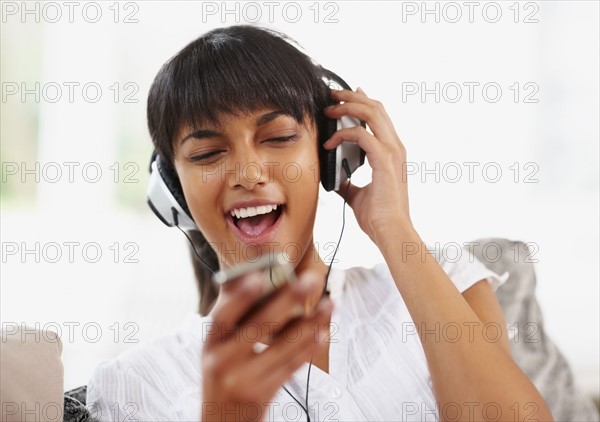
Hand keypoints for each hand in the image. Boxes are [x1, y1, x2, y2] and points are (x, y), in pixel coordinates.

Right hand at [201, 270, 332, 421]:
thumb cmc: (222, 373)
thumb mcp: (217, 346)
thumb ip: (233, 315)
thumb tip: (254, 273)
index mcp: (210, 344)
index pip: (222, 316)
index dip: (240, 297)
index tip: (259, 276)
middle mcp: (223, 362)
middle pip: (258, 328)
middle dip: (288, 301)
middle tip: (310, 280)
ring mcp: (244, 380)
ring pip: (283, 347)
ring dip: (310, 323)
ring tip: (329, 304)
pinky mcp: (264, 394)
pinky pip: (291, 367)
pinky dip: (308, 348)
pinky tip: (322, 332)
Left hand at [323, 88, 412, 244]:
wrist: (390, 231)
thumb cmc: (378, 217)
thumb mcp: (357, 194)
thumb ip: (348, 182)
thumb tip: (334, 177)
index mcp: (392, 152)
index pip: (380, 117)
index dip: (364, 102)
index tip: (348, 95)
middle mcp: (395, 147)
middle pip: (376, 108)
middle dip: (352, 97)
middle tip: (332, 95)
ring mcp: (392, 151)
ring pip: (371, 113)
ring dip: (347, 106)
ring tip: (329, 109)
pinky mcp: (384, 159)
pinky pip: (361, 134)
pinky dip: (342, 134)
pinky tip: (329, 142)